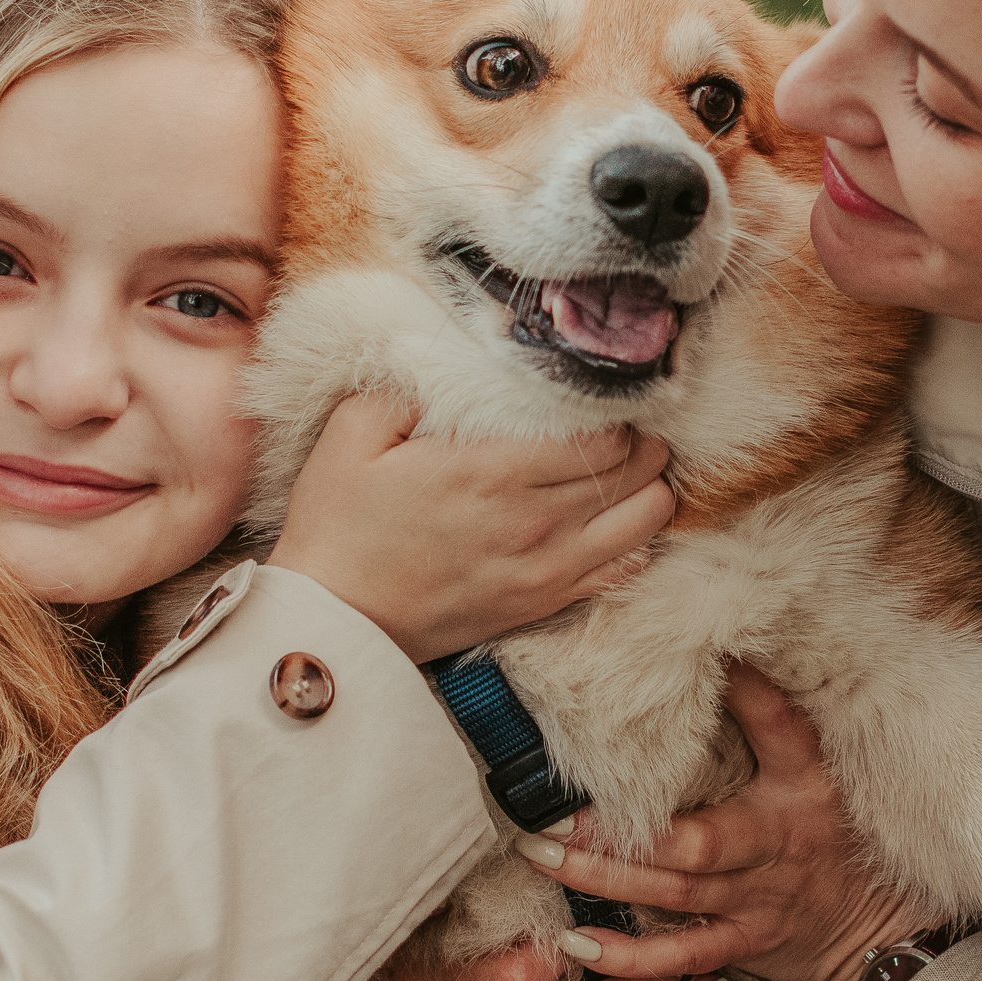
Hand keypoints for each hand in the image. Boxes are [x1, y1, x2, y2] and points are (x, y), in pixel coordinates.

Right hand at [267, 390, 673, 660]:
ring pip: (646, 520)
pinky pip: (625, 568)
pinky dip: (635, 538)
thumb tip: (455, 359)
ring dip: (648, 486)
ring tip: (627, 467)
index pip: (601, 433)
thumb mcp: (352, 433)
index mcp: (493, 471)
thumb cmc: (338, 524)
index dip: (615, 407)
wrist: (333, 621)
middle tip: (626, 421)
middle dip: (641, 439)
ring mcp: (546, 569)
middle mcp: (534, 522)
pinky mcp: (543, 602)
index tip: (601, 393)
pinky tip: (612, 518)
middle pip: (636, 470)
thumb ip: (406, 386)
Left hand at [513, 664, 932, 980]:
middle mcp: (777, 843)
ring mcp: (758, 900)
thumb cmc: (832, 831)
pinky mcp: (744, 944)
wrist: (878, 926)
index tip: (704, 661)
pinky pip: (683, 957)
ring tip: (541, 857)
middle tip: (549, 811)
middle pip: (693, 840)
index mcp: (801, 785)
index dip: (748, 695)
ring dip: (604, 881)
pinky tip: (579, 942)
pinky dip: (631, 957)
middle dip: (619, 831)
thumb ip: (769, 715)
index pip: (779, 728)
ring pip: (675, 893)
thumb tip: (724, 647)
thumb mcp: (814, 768)